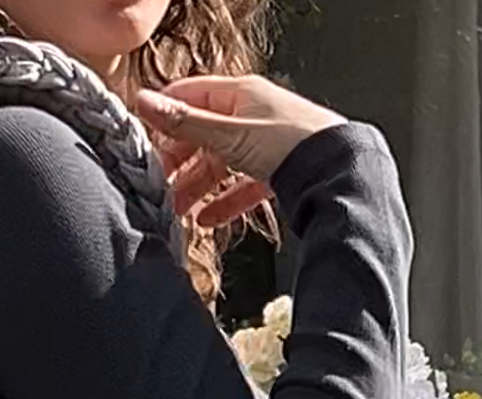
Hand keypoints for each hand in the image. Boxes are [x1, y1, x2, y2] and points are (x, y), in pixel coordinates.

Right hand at [135, 76, 345, 226]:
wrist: (338, 173)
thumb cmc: (291, 143)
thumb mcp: (228, 134)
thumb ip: (184, 123)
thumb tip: (144, 102)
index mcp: (239, 95)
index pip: (189, 97)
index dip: (163, 118)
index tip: (143, 142)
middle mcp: (250, 116)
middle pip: (201, 135)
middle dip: (177, 162)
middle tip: (156, 183)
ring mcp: (263, 145)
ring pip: (219, 165)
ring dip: (195, 188)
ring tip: (176, 209)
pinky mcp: (274, 172)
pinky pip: (240, 187)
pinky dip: (222, 203)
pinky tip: (207, 220)